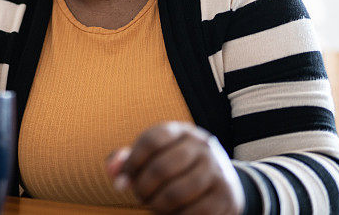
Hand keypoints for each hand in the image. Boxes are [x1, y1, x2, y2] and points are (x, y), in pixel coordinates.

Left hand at [106, 122, 244, 214]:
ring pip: (176, 192)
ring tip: (153, 205)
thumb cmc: (176, 169)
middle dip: (142, 188)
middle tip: (139, 196)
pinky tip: (172, 213)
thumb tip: (112, 170)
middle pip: (161, 167)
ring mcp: (217, 170)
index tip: (125, 178)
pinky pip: (194, 212)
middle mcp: (202, 147)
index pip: (151, 140)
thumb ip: (129, 161)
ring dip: (157, 205)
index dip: (132, 162)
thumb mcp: (154, 157)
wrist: (223, 184)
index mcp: (182, 131)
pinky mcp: (225, 196)